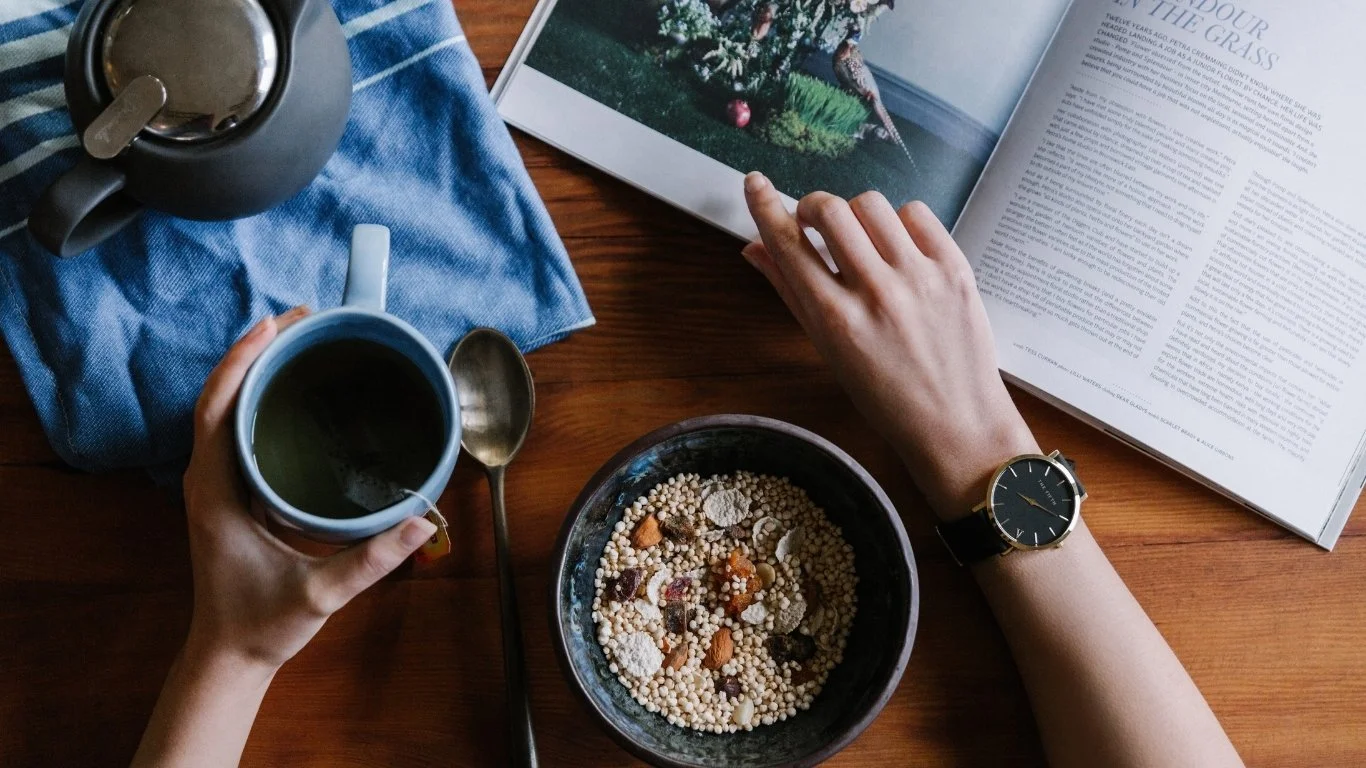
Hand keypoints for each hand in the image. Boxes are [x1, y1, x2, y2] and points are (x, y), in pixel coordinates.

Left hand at [181, 307, 436, 670]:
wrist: (229, 655)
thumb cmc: (262, 624)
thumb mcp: (320, 594)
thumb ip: (371, 560)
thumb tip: (422, 522)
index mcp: (216, 492)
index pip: (217, 409)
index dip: (241, 361)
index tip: (275, 325)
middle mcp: (209, 479)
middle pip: (220, 395)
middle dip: (256, 350)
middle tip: (304, 319)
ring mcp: (216, 484)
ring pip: (226, 408)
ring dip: (257, 369)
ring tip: (301, 339)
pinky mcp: (230, 492)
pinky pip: (237, 429)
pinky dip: (260, 397)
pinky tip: (294, 389)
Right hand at [741, 173, 1036, 518]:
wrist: (957, 424)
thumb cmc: (886, 397)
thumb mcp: (828, 351)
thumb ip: (790, 293)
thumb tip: (754, 248)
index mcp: (835, 320)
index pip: (788, 244)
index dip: (765, 206)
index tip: (754, 183)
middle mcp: (876, 293)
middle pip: (829, 209)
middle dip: (813, 207)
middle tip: (815, 223)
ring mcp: (919, 277)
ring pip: (871, 204)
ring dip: (856, 214)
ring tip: (862, 241)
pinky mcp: (955, 269)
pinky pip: (916, 213)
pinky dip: (899, 222)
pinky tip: (898, 248)